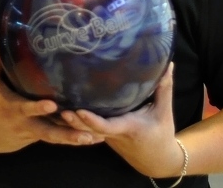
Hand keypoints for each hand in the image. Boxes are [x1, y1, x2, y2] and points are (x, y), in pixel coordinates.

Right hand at [0, 30, 103, 157]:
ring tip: (97, 138)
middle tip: (89, 133)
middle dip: (68, 134)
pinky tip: (88, 137)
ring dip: (73, 138)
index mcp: (11, 110)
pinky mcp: (30, 141)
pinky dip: (66, 138)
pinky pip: (50, 137)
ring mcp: (28, 136)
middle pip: (48, 132)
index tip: (54, 104)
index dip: (38, 108)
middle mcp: (23, 126)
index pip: (26, 109)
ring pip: (52, 137)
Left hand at [58, 63, 184, 177]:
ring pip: (84, 131)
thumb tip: (168, 62)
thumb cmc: (161, 133)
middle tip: (60, 108)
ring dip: (71, 122)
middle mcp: (112, 133)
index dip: (91, 120)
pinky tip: (63, 108)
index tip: (79, 111)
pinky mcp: (104, 135)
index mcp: (126, 127)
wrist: (157, 159)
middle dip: (73, 121)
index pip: (105, 126)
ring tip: (54, 107)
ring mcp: (106, 136)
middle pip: (88, 130)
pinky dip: (76, 122)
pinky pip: (87, 129)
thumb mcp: (164, 110)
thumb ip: (164, 87)